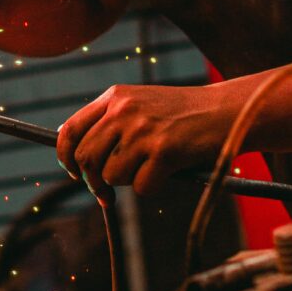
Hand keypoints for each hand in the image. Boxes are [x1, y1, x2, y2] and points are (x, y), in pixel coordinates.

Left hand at [56, 83, 235, 205]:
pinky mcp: (164, 151)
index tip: (74, 173)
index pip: (71, 129)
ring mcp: (143, 130)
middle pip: (85, 157)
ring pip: (111, 175)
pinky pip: (141, 188)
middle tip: (105, 193)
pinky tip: (168, 172)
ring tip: (149, 168)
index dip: (65, 157)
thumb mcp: (140, 103)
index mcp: (115, 97)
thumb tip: (75, 151)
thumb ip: (109, 120)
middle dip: (93, 181)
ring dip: (127, 182)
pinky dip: (152, 187)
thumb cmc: (183, 113)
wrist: (226, 111)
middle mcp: (124, 111)